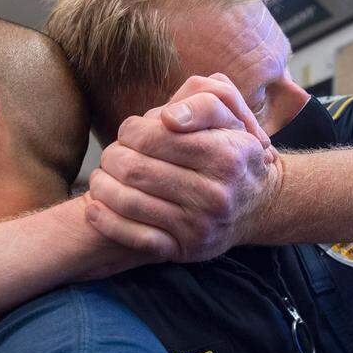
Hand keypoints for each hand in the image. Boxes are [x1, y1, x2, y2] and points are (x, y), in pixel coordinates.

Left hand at [85, 74, 282, 261]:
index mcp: (226, 156)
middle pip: (136, 169)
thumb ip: (204, 102)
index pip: (156, 136)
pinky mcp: (186, 249)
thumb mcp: (230, 117)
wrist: (257, 205)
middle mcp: (216, 194)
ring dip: (102, 186)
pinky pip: (134, 238)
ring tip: (101, 176)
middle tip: (112, 154)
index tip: (129, 131)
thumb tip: (169, 119)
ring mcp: (200, 225)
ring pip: (129, 202)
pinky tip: (95, 208)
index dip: (131, 130)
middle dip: (112, 157)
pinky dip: (106, 221)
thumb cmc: (232, 153)